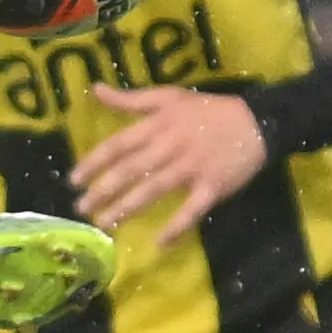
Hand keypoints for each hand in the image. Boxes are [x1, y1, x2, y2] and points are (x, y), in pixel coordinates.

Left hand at [73, 84, 267, 245]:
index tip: (74, 180)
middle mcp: (170, 147)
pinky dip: (177, 226)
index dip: (94, 163)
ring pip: (154, 189)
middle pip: (131, 170)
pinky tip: (159, 244)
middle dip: (103, 190)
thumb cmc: (207, 111)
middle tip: (81, 208)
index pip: (118, 145)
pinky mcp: (212, 186)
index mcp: (157, 125)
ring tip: (105, 223)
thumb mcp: (168, 97)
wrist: (257, 121)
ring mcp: (191, 168)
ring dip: (128, 208)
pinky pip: (192, 210)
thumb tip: (95, 89)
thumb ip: (130, 99)